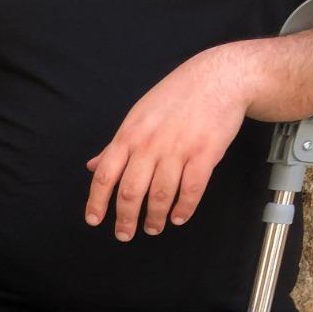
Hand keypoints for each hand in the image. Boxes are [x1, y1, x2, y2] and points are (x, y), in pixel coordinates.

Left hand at [85, 45, 247, 240]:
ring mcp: (178, 149)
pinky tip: (178, 217)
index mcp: (129, 136)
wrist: (219, 77)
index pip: (105, 175)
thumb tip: (93, 166)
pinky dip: (184, 208)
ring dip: (155, 217)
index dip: (97, 202)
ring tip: (153, 228)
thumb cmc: (175, 97)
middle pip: (130, 191)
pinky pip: (192, 189)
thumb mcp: (137, 117)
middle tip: (124, 234)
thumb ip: (115, 145)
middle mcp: (150, 145)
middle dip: (125, 218)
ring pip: (161, 194)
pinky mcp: (206, 153)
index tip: (94, 220)